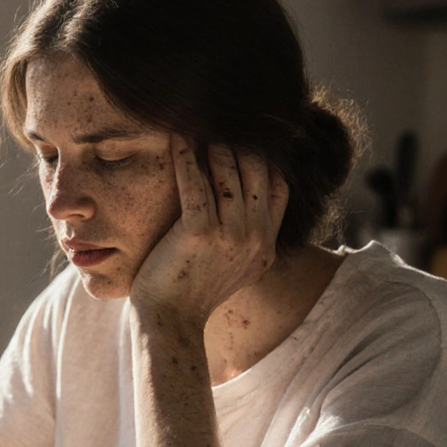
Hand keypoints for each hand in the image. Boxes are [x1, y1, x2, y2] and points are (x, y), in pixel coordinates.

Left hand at [129, 135, 288, 327]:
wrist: (169, 322)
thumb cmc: (190, 293)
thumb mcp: (233, 268)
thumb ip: (245, 239)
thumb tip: (245, 207)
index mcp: (265, 247)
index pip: (278, 188)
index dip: (263, 159)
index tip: (244, 140)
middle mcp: (254, 240)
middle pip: (256, 172)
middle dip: (239, 144)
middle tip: (217, 125)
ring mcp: (229, 236)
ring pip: (227, 172)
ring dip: (212, 145)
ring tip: (196, 127)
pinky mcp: (198, 233)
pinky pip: (194, 182)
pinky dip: (184, 155)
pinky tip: (175, 139)